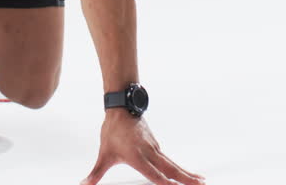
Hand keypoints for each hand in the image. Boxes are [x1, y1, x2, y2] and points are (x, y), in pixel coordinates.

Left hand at [80, 111, 204, 184]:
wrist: (121, 107)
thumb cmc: (113, 131)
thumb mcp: (104, 154)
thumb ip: (96, 173)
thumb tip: (84, 184)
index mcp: (138, 157)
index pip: (155, 174)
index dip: (166, 183)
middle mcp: (150, 153)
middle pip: (171, 169)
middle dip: (187, 179)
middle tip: (202, 184)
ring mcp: (155, 148)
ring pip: (173, 163)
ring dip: (187, 173)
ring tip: (201, 180)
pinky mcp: (156, 145)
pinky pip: (170, 159)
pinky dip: (180, 167)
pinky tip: (187, 173)